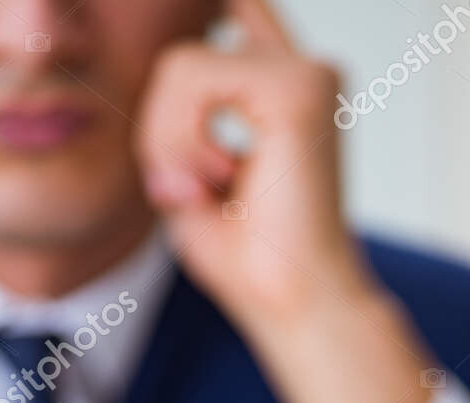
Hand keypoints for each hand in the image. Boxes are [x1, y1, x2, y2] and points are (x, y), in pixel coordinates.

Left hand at [136, 0, 432, 402]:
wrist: (293, 305)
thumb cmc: (251, 265)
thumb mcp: (189, 176)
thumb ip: (174, 119)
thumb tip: (166, 64)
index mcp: (285, 92)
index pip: (242, 8)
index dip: (222, 2)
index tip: (211, 6)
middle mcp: (304, 75)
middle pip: (184, 55)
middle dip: (160, 129)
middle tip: (192, 192)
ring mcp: (308, 76)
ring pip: (180, 64)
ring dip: (168, 141)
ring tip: (208, 191)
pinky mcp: (300, 88)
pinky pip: (194, 77)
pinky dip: (185, 138)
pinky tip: (219, 178)